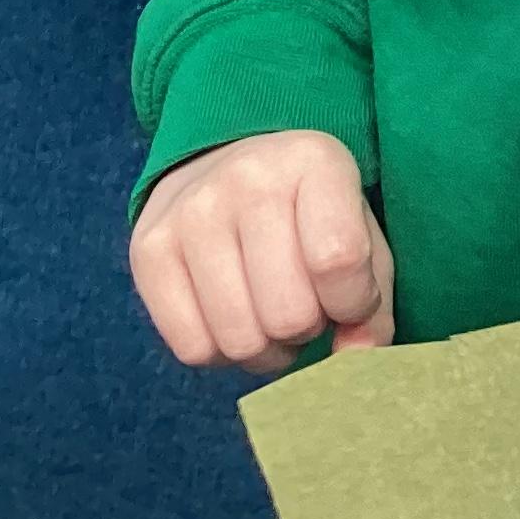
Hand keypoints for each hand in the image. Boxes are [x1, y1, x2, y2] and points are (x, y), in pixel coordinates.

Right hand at [129, 128, 392, 372]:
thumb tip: (354, 358)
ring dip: (266, 347)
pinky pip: (193, 348)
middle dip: (306, 327)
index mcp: (314, 160)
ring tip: (269, 310)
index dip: (353, 303)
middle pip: (288, 313)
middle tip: (303, 301)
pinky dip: (221, 353)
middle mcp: (246, 178)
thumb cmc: (309, 213)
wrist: (225, 165)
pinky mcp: (147, 249)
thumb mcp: (361, 235)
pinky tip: (232, 316)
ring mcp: (189, 212)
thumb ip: (372, 304)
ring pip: (240, 340)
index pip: (339, 261)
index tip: (350, 297)